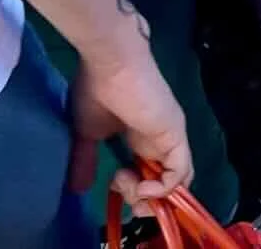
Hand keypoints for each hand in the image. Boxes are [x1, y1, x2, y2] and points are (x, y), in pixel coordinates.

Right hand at [71, 46, 191, 212]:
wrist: (110, 60)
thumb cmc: (96, 89)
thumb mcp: (87, 133)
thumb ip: (86, 160)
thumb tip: (80, 187)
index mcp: (142, 138)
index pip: (152, 174)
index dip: (136, 191)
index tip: (114, 190)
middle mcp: (160, 139)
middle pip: (168, 182)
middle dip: (146, 200)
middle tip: (124, 197)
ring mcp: (170, 136)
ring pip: (177, 181)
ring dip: (153, 198)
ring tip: (131, 188)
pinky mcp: (175, 134)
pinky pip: (180, 172)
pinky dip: (164, 189)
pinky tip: (142, 186)